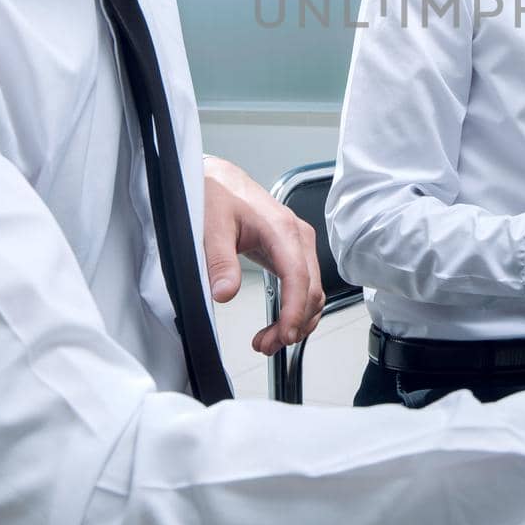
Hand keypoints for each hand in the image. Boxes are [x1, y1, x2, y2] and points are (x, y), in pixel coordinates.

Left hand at [202, 156, 324, 355]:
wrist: (219, 178)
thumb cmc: (218, 194)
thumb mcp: (211, 226)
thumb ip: (219, 260)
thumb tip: (225, 293)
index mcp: (282, 229)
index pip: (299, 278)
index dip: (294, 312)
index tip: (283, 336)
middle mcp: (298, 237)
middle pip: (312, 290)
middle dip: (293, 323)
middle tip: (265, 345)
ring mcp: (298, 244)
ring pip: (313, 292)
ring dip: (297, 320)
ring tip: (269, 341)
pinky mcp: (292, 251)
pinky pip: (304, 285)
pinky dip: (296, 309)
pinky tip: (278, 323)